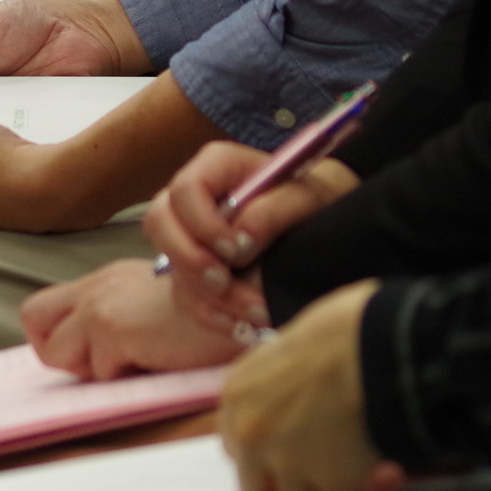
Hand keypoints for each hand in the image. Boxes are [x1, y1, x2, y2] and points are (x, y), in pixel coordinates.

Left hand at [22, 259, 246, 378]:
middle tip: (100, 362)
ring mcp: (99, 304)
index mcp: (106, 282)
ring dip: (94, 368)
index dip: (61, 338)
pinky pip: (97, 371)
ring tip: (136, 360)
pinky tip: (157, 359)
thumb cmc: (212, 313)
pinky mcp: (111, 327)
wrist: (242, 299)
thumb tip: (104, 362)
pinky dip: (124, 377)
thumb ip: (124, 323)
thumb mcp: (156, 310)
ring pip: (56, 353)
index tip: (95, 356)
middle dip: (57, 350)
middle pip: (33, 319)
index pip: (47, 308)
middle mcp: (96, 287)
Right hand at [145, 143, 359, 331]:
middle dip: (188, 259)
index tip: (235, 250)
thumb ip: (276, 210)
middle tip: (224, 283)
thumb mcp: (314, 195)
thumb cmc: (323, 198)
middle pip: (160, 222)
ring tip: (254, 312)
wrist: (331, 224)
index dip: (202, 222)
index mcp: (219, 166)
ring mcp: (191, 232)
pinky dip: (212, 312)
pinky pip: (185, 292)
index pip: (186, 189)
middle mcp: (196, 196)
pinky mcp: (198, 266)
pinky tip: (242, 323)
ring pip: (171, 263)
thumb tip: (240, 239)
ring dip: (207, 294)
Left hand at [220, 280, 405, 490]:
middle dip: (290, 488)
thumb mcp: (288, 349)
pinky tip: (388, 470)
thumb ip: (278, 385)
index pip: (237, 447)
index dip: (269, 454)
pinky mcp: (328, 484)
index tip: (299, 449)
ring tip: (362, 469)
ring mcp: (285, 463)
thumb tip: (300, 401)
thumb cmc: (344, 327)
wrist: (378, 340)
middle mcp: (251, 433)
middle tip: (326, 473)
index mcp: (237, 395)